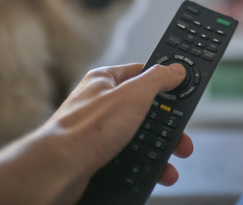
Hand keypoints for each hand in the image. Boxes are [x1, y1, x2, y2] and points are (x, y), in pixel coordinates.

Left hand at [44, 63, 191, 189]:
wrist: (60, 169)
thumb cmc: (88, 128)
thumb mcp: (134, 94)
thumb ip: (157, 79)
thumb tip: (175, 69)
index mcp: (105, 81)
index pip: (142, 74)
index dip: (164, 84)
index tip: (182, 93)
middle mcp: (101, 104)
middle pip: (144, 111)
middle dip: (166, 128)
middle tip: (182, 139)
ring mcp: (99, 131)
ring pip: (138, 138)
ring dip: (159, 152)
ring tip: (170, 165)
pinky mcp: (97, 155)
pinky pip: (128, 158)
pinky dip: (144, 167)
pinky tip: (154, 174)